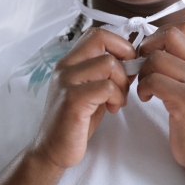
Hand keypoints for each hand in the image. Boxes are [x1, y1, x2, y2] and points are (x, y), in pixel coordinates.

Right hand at [29, 28, 135, 169]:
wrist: (52, 150)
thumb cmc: (75, 122)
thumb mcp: (90, 91)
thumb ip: (104, 74)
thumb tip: (132, 61)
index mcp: (69, 62)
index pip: (96, 33)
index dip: (119, 44)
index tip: (127, 64)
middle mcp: (65, 67)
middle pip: (102, 38)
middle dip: (124, 56)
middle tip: (127, 79)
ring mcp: (67, 82)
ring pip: (109, 63)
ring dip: (122, 83)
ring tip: (118, 100)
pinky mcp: (73, 100)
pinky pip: (107, 87)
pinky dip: (117, 97)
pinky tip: (112, 109)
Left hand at [137, 22, 184, 171]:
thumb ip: (184, 63)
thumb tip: (153, 44)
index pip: (184, 27)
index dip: (160, 34)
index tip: (152, 52)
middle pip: (170, 35)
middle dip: (148, 47)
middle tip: (143, 66)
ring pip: (157, 58)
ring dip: (143, 72)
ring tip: (145, 87)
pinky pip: (154, 80)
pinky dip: (144, 88)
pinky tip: (147, 98)